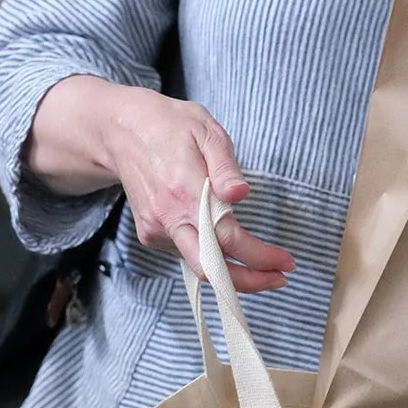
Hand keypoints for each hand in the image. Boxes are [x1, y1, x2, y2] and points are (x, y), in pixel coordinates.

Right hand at [27, 77, 295, 293]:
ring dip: (231, 268)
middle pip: (210, 268)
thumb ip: (226, 167)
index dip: (260, 257)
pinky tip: (220, 238)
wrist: (120, 131)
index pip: (227, 239)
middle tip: (278, 279)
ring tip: (258, 258)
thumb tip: (240, 194)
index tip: (286, 263)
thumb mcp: (206, 131)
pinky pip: (186, 251)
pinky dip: (208, 252)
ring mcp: (155, 229)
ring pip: (199, 263)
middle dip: (247, 282)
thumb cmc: (169, 126)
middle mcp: (167, 217)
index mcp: (185, 191)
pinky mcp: (150, 234)